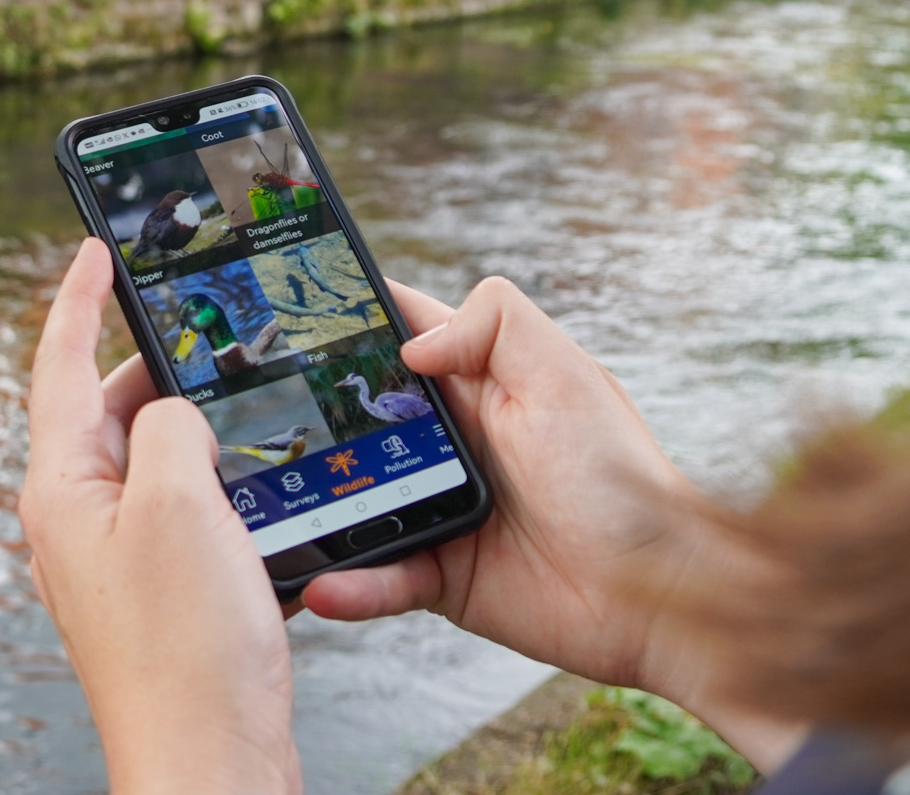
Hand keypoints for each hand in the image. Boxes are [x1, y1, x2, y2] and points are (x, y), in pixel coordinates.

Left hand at [19, 238, 300, 794]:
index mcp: (62, 487)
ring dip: (194, 426)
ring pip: (152, 461)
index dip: (78, 300)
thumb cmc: (185, 647)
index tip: (94, 248)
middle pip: (109, 410)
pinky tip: (259, 481)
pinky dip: (215, 481)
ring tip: (245, 401)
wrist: (208, 758)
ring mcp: (115, 560)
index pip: (60, 367)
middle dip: (156, 364)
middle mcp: (77, 520)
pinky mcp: (156, 593)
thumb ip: (173, 428)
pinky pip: (180, 511)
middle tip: (206, 325)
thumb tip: (175, 413)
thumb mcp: (180, 504)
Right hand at [301, 277, 804, 771]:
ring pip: (354, 501)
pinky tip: (326, 584)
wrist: (658, 595)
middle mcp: (451, 442)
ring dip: (315, 509)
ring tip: (272, 514)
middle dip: (307, 419)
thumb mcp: (565, 374)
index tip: (286, 315)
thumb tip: (411, 344)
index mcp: (479, 383)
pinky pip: (378, 577)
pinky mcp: (440, 576)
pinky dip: (350, 584)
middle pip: (356, 419)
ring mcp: (439, 509)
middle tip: (251, 421)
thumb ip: (496, 324)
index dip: (346, 322)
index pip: (398, 335)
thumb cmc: (621, 478)